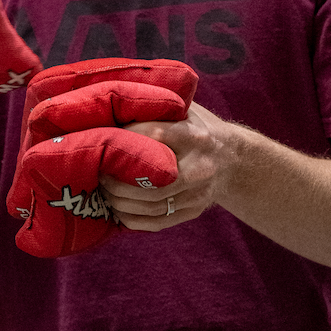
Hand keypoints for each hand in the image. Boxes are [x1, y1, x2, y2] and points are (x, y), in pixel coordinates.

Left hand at [98, 102, 233, 230]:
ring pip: (151, 206)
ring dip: (119, 201)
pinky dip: (131, 218)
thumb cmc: (195, 126)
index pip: (151, 136)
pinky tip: (117, 209)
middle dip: (116, 180)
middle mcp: (199, 166)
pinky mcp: (194, 211)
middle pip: (151, 182)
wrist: (233, 158)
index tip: (100, 140)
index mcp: (193, 135)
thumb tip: (109, 109)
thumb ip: (154, 108)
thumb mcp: (182, 108)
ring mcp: (198, 193)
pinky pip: (156, 222)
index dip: (121, 140)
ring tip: (103, 191)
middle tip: (97, 173)